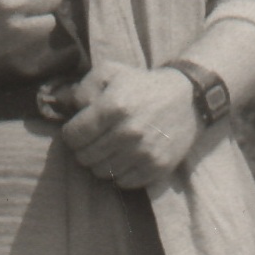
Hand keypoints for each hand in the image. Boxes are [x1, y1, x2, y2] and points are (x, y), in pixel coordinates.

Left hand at [60, 61, 201, 189]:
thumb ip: (82, 88)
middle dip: (83, 149)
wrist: (186, 98)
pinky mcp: (157, 167)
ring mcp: (144, 152)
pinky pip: (123, 183)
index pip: (74, 136)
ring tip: (108, 148)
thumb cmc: (141, 84)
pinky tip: (124, 157)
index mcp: (113, 107)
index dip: (70, 134)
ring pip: (102, 172)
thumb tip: (68, 109)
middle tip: (92, 140)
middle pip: (85, 157)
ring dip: (100, 162)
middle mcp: (128, 132)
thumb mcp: (110, 72)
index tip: (77, 130)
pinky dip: (119, 173)